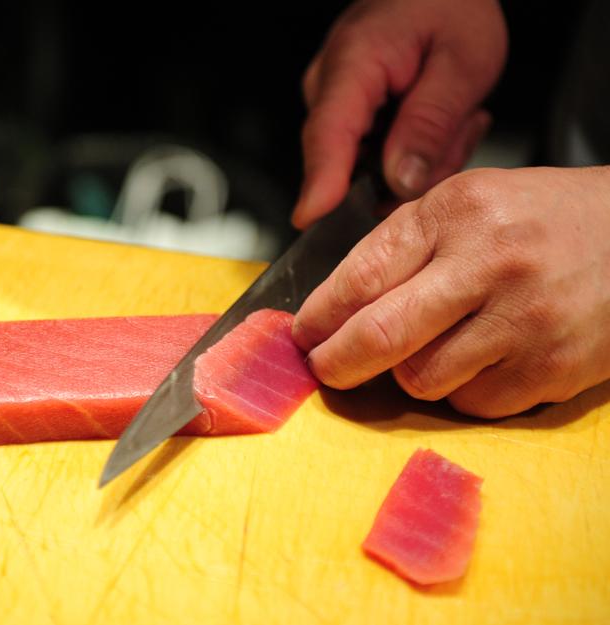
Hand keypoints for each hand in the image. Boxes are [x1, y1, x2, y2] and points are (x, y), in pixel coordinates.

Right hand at [292, 0, 506, 228]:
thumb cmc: (450, 5)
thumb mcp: (463, 62)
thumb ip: (430, 125)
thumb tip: (400, 181)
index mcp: (352, 63)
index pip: (327, 135)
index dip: (321, 184)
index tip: (313, 219)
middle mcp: (329, 86)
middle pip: (351, 164)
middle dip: (411, 167)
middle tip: (459, 128)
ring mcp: (334, 101)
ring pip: (369, 166)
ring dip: (420, 156)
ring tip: (453, 115)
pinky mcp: (346, 113)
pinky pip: (374, 155)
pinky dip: (412, 147)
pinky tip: (436, 119)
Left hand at [292, 166, 609, 417]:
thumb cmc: (543, 219)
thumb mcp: (467, 203)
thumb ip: (403, 244)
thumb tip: (335, 303)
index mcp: (457, 212)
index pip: (362, 274)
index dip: (319, 314)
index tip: (303, 333)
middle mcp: (489, 263)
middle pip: (380, 335)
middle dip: (336, 362)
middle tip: (324, 368)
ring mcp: (524, 321)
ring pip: (422, 380)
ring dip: (410, 374)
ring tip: (432, 348)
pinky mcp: (553, 370)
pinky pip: (472, 405)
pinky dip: (461, 392)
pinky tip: (481, 360)